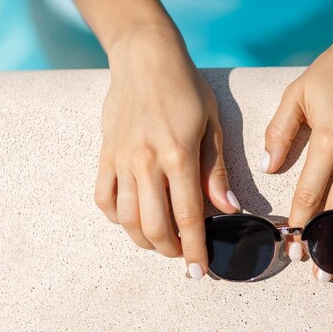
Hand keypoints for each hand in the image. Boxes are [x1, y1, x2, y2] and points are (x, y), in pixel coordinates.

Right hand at [94, 29, 240, 279]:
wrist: (144, 59)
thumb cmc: (185, 89)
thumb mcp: (211, 125)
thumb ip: (215, 171)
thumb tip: (228, 209)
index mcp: (178, 156)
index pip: (188, 216)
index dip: (195, 249)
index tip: (200, 272)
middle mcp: (146, 163)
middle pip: (155, 226)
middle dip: (172, 251)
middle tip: (185, 255)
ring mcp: (121, 160)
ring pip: (127, 219)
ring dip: (146, 240)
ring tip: (163, 242)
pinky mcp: (105, 155)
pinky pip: (104, 199)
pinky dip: (118, 218)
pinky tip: (134, 218)